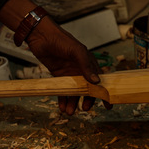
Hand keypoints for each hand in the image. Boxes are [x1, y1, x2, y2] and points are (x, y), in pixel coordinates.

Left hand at [0, 0, 103, 114]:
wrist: (41, 36)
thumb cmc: (61, 40)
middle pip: (88, 90)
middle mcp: (82, 71)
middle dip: (87, 101)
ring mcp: (70, 74)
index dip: (104, 94)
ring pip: (75, 93)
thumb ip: (86, 66)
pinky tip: (61, 107)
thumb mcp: (76, 51)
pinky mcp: (59, 76)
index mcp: (90, 64)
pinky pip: (63, 91)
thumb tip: (96, 82)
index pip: (101, 81)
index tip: (108, 105)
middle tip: (84, 109)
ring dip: (73, 103)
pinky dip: (63, 100)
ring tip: (69, 112)